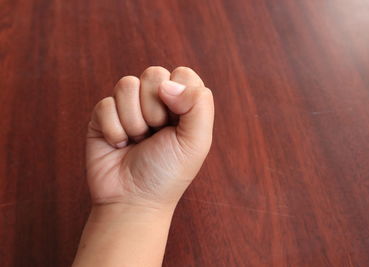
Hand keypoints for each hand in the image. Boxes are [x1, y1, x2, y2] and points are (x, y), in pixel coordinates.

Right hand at [86, 66, 213, 209]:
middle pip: (153, 74)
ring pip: (126, 85)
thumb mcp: (196, 142)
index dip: (179, 97)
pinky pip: (106, 104)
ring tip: (138, 141)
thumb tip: (168, 83)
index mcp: (181, 104)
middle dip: (155, 110)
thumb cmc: (167, 173)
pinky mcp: (104, 115)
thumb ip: (198, 105)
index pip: (182, 74)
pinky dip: (115, 131)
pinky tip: (120, 146)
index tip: (176, 124)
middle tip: (156, 135)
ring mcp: (128, 106)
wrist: (133, 200)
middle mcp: (155, 100)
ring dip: (133, 122)